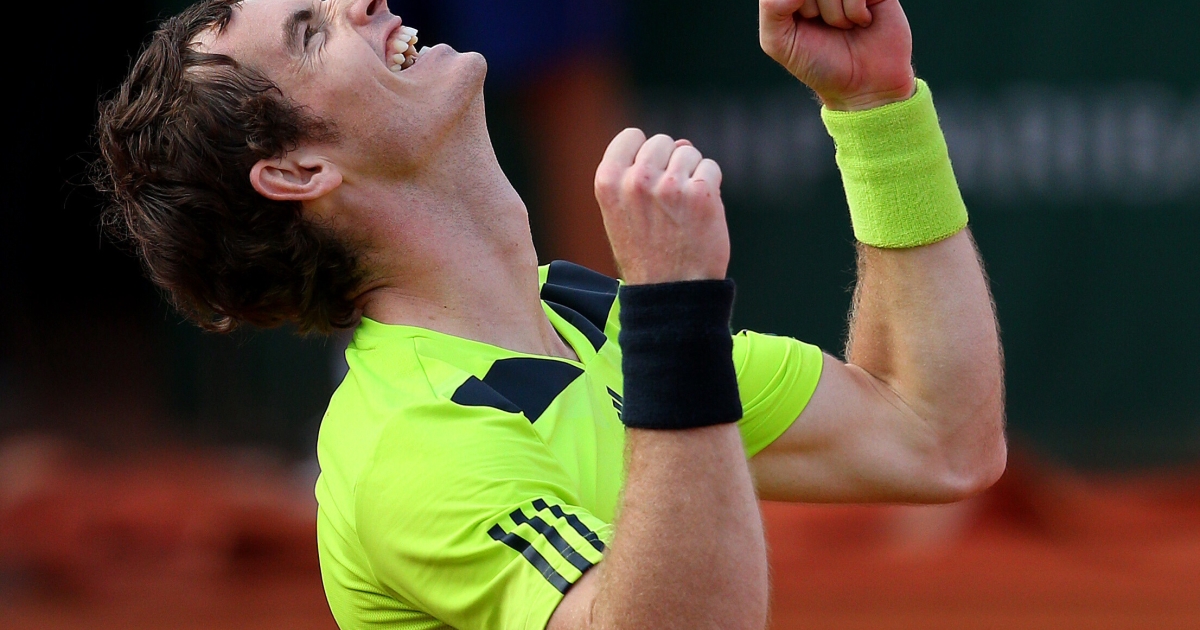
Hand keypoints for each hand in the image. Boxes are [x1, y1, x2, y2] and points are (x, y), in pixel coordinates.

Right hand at [594, 129, 729, 284]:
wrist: (671, 292)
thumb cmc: (647, 254)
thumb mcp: (622, 213)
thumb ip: (639, 173)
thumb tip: (682, 142)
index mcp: (608, 182)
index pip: (630, 136)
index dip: (643, 154)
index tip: (648, 180)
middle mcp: (636, 180)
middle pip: (662, 142)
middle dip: (670, 163)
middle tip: (667, 202)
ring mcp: (669, 185)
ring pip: (689, 152)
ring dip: (691, 175)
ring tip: (682, 210)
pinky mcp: (700, 194)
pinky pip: (710, 168)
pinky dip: (710, 186)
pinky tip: (700, 212)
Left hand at [759, 0, 915, 110]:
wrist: (863, 86)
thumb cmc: (818, 63)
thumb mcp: (779, 42)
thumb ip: (771, 7)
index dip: (793, 7)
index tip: (803, 23)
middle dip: (811, 9)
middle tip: (823, 26)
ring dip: (835, 14)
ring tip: (843, 27)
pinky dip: (855, 11)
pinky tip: (861, 21)